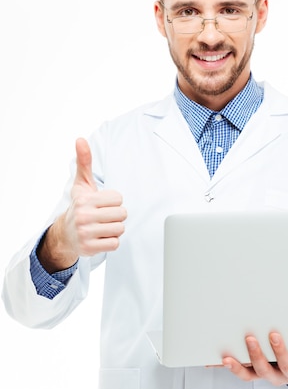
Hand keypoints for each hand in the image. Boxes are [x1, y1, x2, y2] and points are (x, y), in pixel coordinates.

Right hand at [38, 138, 126, 270]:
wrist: (65, 234)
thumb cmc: (79, 206)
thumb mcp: (81, 184)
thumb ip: (84, 161)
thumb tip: (80, 139)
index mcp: (84, 200)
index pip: (119, 199)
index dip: (114, 202)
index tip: (102, 204)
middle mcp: (83, 217)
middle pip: (122, 214)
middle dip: (116, 216)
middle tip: (103, 217)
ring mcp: (85, 234)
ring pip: (120, 229)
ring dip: (114, 229)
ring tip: (102, 227)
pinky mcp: (89, 248)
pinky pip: (115, 244)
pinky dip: (111, 241)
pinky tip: (100, 237)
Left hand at [222, 332, 287, 386]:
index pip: (286, 364)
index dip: (280, 352)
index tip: (275, 335)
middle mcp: (274, 376)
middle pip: (263, 369)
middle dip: (256, 354)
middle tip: (250, 338)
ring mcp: (261, 374)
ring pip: (247, 374)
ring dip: (235, 367)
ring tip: (225, 358)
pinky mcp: (251, 371)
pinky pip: (236, 370)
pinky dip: (222, 367)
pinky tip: (210, 361)